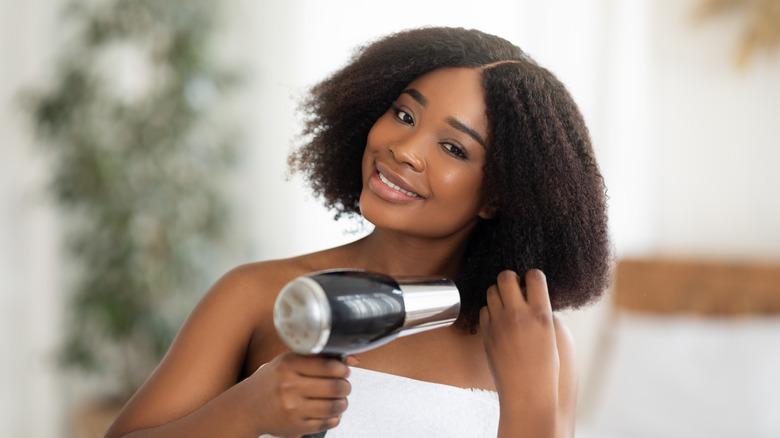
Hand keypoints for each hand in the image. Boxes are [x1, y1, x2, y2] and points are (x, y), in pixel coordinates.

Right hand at [246, 352, 350, 436]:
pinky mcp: (295, 426)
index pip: (328, 365)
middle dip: (346, 386)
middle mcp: (289, 386)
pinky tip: (330, 412)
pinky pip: (326, 423)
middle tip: (344, 385)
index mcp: (288, 365)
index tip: (343, 370)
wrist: (247, 407)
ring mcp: (292, 408)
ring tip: (340, 399)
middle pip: (335, 386)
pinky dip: (334, 417)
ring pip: (334, 406)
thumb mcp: (288, 362)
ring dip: (343, 403)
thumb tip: (351, 358)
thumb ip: (317, 358)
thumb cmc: (271, 382)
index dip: (342, 368)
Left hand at [480, 270, 559, 434]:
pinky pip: (484, 310)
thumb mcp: (552, 336)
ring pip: (491, 290)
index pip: (535, 276)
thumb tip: (531, 294)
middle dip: (510, 278)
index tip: (532, 282)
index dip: (533, 276)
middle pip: (506, 276)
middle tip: (514, 288)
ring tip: (507, 304)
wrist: (527, 394)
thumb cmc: (546, 369)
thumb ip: (541, 312)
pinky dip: (491, 311)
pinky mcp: (486, 333)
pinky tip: (499, 320)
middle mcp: (518, 315)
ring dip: (499, 293)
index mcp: (541, 314)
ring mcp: (499, 323)